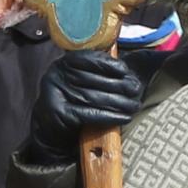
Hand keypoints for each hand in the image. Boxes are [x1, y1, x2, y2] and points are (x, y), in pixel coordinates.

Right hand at [23, 50, 144, 161]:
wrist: (51, 128)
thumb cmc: (73, 102)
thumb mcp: (80, 82)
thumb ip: (97, 73)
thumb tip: (127, 72)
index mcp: (62, 64)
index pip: (88, 59)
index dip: (108, 64)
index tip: (125, 70)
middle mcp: (55, 76)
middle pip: (93, 80)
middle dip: (119, 85)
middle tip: (136, 90)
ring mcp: (55, 95)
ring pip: (94, 97)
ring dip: (118, 103)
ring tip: (134, 105)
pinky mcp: (60, 114)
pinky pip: (90, 114)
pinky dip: (110, 116)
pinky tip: (124, 117)